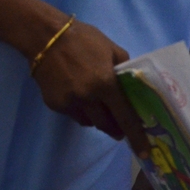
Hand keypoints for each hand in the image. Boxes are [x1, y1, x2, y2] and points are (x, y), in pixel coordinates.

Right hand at [31, 18, 149, 156]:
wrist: (45, 36)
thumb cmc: (84, 39)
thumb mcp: (113, 49)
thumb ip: (124, 69)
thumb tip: (132, 85)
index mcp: (106, 84)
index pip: (125, 116)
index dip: (136, 136)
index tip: (144, 152)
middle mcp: (88, 98)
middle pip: (107, 124)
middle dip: (117, 129)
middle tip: (122, 129)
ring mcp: (69, 103)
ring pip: (90, 122)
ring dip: (99, 118)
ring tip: (99, 105)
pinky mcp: (54, 104)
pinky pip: (74, 115)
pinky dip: (82, 111)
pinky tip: (81, 96)